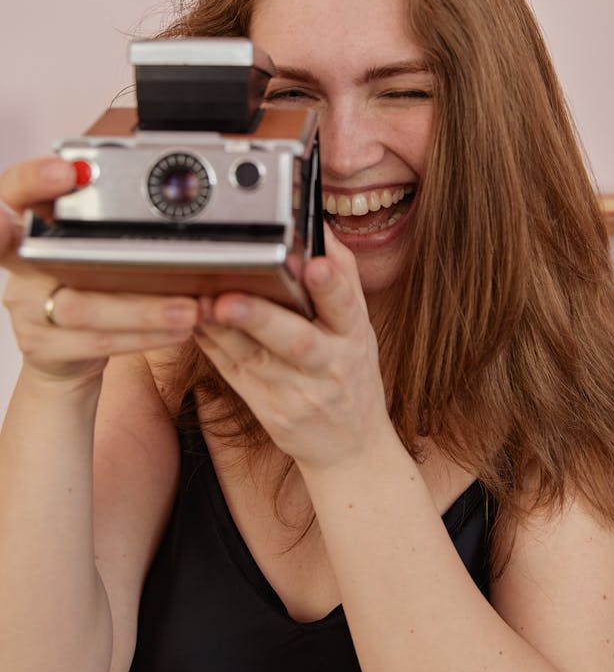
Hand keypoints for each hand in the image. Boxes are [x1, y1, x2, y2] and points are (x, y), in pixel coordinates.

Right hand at [0, 157, 198, 383]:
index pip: (15, 192)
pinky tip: (175, 331)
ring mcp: (27, 307)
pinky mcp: (43, 345)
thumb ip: (115, 223)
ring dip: (143, 310)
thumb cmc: (91, 286)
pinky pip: (95, 342)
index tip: (66, 172)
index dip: (32, 180)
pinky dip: (142, 336)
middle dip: (83, 251)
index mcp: (32, 225)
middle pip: (43, 256)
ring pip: (81, 308)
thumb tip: (182, 207)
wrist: (68, 352)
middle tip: (132, 255)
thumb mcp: (97, 246)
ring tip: (187, 309)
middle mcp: (22, 263)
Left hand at [193, 226, 390, 471]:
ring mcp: (298, 392)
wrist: (351, 446)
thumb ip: (342, 277)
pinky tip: (194, 324)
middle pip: (295, 340)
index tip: (313, 264)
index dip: (330, 285)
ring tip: (198, 304)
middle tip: (228, 298)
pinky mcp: (269, 411)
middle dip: (261, 318)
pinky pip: (235, 374)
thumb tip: (318, 226)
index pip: (346, 304)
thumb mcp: (360, 327)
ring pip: (254, 358)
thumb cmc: (351, 372)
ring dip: (222, 331)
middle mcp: (330, 364)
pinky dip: (213, 347)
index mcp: (354, 334)